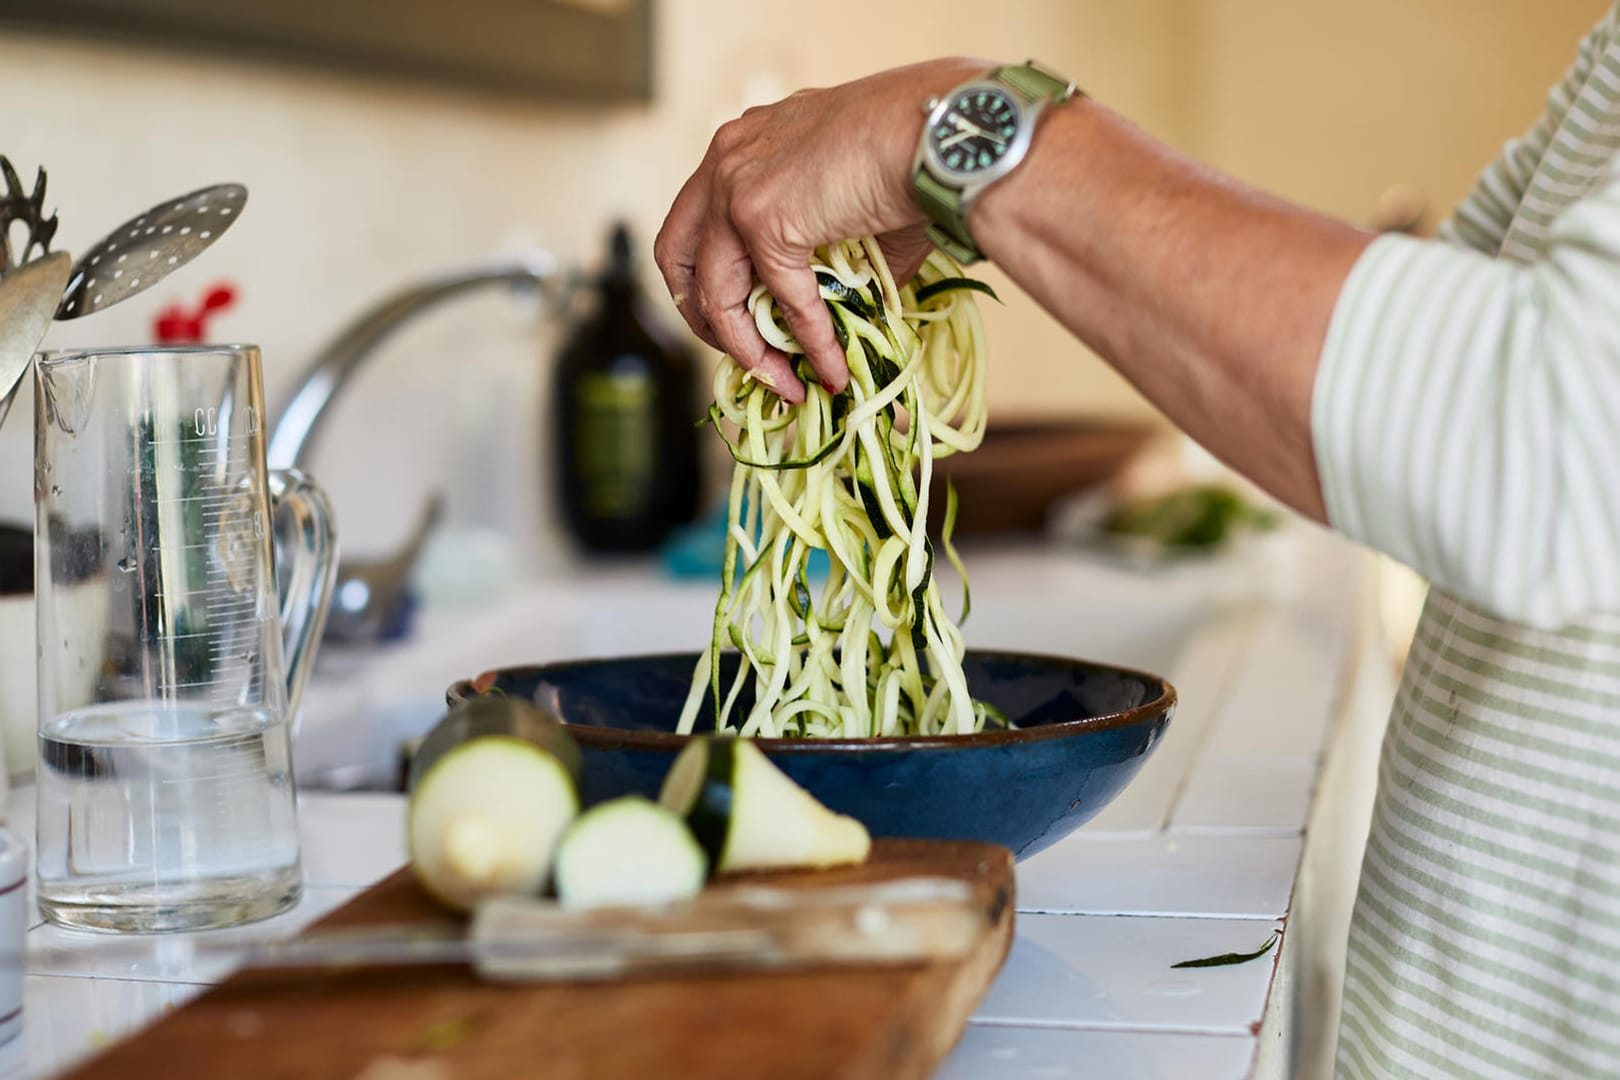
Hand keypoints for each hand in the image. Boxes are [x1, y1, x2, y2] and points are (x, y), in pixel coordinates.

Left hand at [655, 57, 989, 402]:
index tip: (748, 318)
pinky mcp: (761, 217)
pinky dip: (808, 344)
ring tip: (785, 381)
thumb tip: (846, 313)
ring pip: (713, 291)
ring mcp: (735, 186)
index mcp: (746, 143)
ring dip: (746, 348)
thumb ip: (830, 253)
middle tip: (742, 353)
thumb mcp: (852, 201)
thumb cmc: (915, 149)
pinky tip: (831, 370)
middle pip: (676, 253)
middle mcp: (727, 157)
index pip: (701, 220)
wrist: (937, 128)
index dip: (715, 278)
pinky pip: (780, 302)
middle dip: (700, 315)